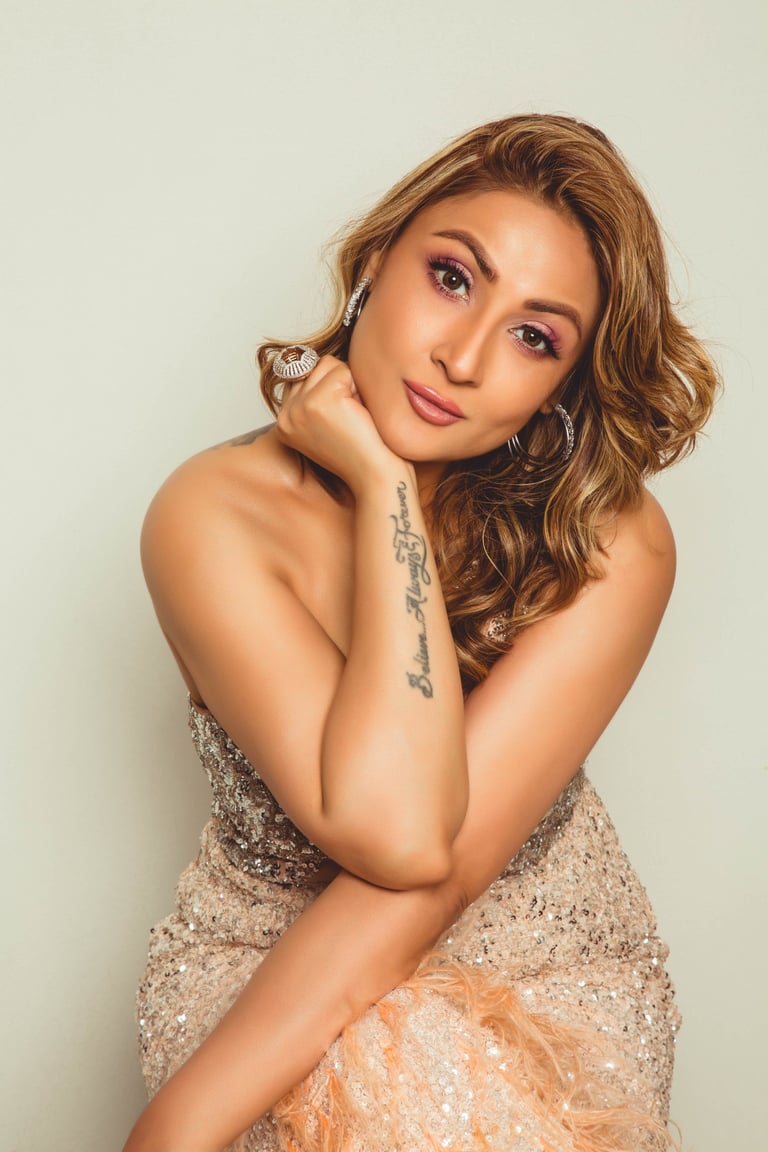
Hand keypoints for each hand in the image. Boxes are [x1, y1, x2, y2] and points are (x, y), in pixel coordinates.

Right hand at [275, 356, 404, 493]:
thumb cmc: (362, 453)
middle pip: (315, 366)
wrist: (377, 476)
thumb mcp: (328, 423)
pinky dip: (359, 389)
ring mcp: (299, 408)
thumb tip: (316, 357)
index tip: (343, 418)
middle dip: (341, 385)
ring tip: (355, 416)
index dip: (331, 388)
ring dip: (350, 385)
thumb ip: (315, 395)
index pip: (302, 375)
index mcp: (284, 423)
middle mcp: (286, 416)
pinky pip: (343, 370)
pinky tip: (360, 415)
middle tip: (351, 419)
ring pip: (328, 364)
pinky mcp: (318, 402)